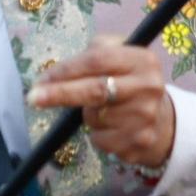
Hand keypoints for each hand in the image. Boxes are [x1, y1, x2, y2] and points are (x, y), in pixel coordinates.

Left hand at [31, 36, 177, 170]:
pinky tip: (112, 128)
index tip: (42, 78)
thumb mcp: (120, 56)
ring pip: (94, 117)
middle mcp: (148, 87)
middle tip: (33, 97)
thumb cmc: (129, 82)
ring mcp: (145, 117)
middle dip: (60, 93)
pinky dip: (97, 134)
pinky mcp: (138, 142)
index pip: (98, 60)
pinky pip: (100, 140)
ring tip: (103, 110)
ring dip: (87, 115)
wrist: (162, 121)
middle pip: (95, 90)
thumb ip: (95, 52)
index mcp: (142, 60)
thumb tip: (58, 73)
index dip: (67, 69)